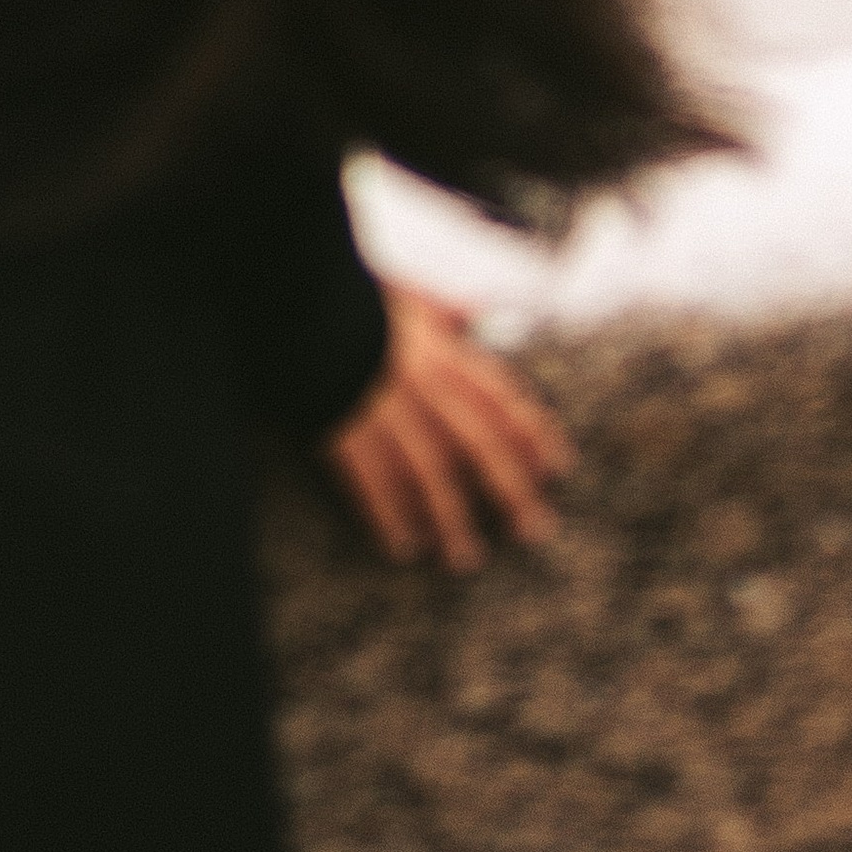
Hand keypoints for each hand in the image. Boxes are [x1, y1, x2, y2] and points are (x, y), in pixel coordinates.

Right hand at [321, 284, 570, 572]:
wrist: (294, 302)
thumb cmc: (353, 299)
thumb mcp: (406, 294)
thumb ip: (446, 308)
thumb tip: (481, 306)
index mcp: (440, 353)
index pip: (500, 398)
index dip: (532, 435)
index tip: (557, 468)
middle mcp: (422, 387)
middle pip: (477, 445)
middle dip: (510, 489)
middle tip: (534, 530)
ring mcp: (383, 412)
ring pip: (428, 474)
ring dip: (451, 519)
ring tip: (466, 557)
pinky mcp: (343, 432)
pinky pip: (371, 481)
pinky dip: (388, 515)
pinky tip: (402, 546)